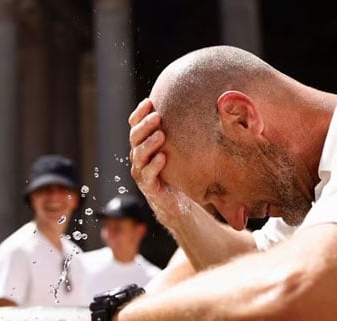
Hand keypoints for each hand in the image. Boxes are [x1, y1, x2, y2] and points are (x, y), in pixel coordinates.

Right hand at [128, 99, 196, 229]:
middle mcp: (138, 157)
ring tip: (161, 135)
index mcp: (142, 145)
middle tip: (157, 116)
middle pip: (135, 137)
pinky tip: (163, 157)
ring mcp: (142, 172)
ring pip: (139, 155)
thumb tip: (201, 106)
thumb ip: (178, 132)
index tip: (149, 102)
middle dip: (145, 126)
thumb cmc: (177, 171)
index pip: (135, 125)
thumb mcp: (176, 149)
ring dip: (149, 144)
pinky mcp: (149, 187)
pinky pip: (148, 175)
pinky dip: (154, 165)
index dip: (139, 114)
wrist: (177, 202)